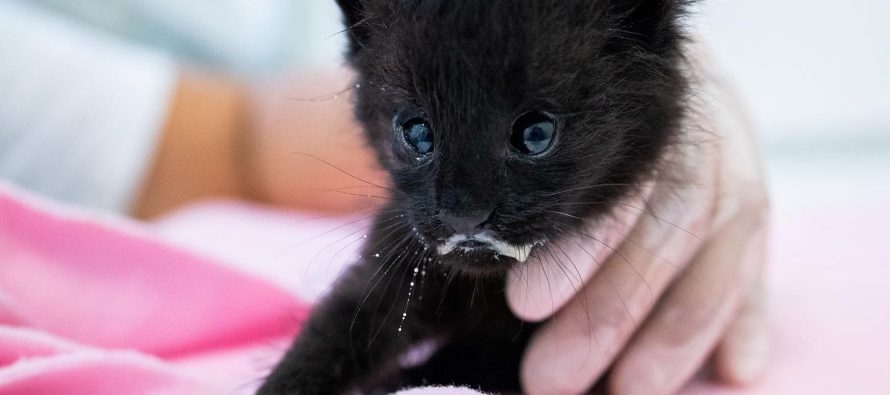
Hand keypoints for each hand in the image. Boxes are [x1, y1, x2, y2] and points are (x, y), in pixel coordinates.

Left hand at [506, 57, 768, 394]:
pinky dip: (747, 323)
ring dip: (675, 338)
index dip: (575, 246)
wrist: (649, 64)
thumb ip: (541, 190)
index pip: (615, 182)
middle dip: (611, 311)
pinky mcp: (759, 214)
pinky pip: (759, 272)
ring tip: (631, 391)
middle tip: (552, 377)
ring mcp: (743, 174)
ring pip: (720, 260)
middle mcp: (704, 137)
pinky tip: (735, 371)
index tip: (524, 304)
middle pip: (669, 229)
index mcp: (643, 110)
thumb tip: (502, 279)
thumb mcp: (561, 130)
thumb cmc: (581, 116)